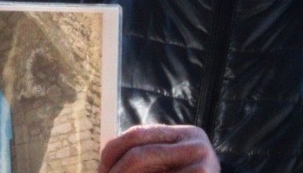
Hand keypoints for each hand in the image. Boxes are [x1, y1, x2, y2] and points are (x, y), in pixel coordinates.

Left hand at [99, 125, 220, 172]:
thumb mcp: (168, 165)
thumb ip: (146, 158)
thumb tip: (106, 167)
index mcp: (185, 134)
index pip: (138, 134)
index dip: (112, 152)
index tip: (100, 170)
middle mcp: (195, 142)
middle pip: (140, 154)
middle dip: (117, 172)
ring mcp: (202, 161)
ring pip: (148, 166)